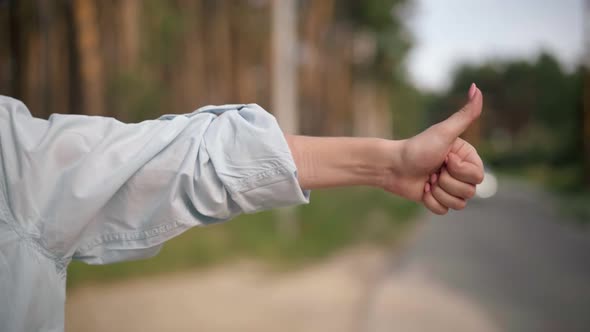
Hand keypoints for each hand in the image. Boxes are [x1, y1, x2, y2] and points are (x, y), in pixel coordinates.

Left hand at [382, 84, 483, 213]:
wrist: (392, 165)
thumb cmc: (417, 147)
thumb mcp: (444, 131)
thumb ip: (465, 114)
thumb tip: (478, 87)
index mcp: (467, 158)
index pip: (478, 177)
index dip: (460, 172)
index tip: (444, 159)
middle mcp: (460, 173)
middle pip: (469, 192)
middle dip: (447, 183)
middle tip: (433, 171)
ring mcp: (448, 187)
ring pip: (458, 204)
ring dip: (438, 193)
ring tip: (426, 180)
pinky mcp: (436, 200)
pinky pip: (443, 211)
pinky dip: (430, 202)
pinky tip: (421, 190)